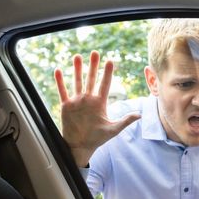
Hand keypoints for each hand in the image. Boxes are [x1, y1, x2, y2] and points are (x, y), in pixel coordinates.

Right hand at [54, 51, 139, 166]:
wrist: (82, 146)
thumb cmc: (98, 138)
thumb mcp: (113, 129)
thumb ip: (125, 120)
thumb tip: (139, 115)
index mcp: (100, 104)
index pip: (105, 85)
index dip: (107, 73)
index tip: (110, 61)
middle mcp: (89, 100)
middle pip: (91, 79)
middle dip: (93, 66)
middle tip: (95, 52)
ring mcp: (77, 101)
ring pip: (77, 82)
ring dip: (77, 70)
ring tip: (77, 56)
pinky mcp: (67, 106)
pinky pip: (63, 91)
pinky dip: (60, 82)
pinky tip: (58, 71)